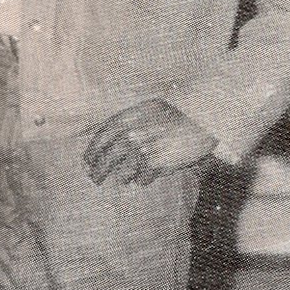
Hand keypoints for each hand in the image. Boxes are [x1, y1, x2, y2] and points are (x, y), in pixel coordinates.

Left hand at [84, 99, 214, 186]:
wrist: (202, 119)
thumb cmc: (175, 114)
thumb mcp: (145, 109)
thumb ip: (125, 122)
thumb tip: (100, 136)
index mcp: (126, 119)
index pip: (99, 140)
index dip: (90, 154)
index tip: (87, 163)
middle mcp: (131, 135)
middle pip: (106, 160)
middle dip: (98, 172)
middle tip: (96, 179)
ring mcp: (143, 151)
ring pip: (122, 174)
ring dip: (123, 177)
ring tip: (125, 177)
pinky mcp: (156, 164)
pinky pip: (141, 180)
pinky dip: (143, 179)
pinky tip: (148, 175)